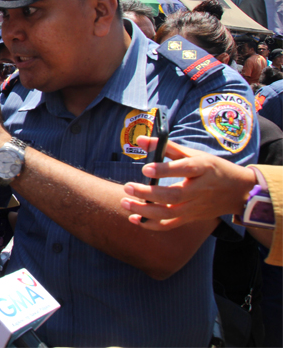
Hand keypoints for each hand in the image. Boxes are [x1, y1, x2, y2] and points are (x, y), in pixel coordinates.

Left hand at [120, 136, 256, 229]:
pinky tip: (134, 218)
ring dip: (145, 211)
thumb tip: (140, 140)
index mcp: (203, 169)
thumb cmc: (213, 168)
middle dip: (148, 193)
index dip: (165, 170)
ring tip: (125, 202)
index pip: (184, 169)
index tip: (145, 168)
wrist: (238, 191)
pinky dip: (152, 224)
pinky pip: (170, 224)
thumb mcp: (195, 154)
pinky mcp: (191, 217)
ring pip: (169, 213)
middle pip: (173, 196)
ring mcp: (195, 207)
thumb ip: (167, 147)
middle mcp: (200, 190)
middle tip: (128, 187)